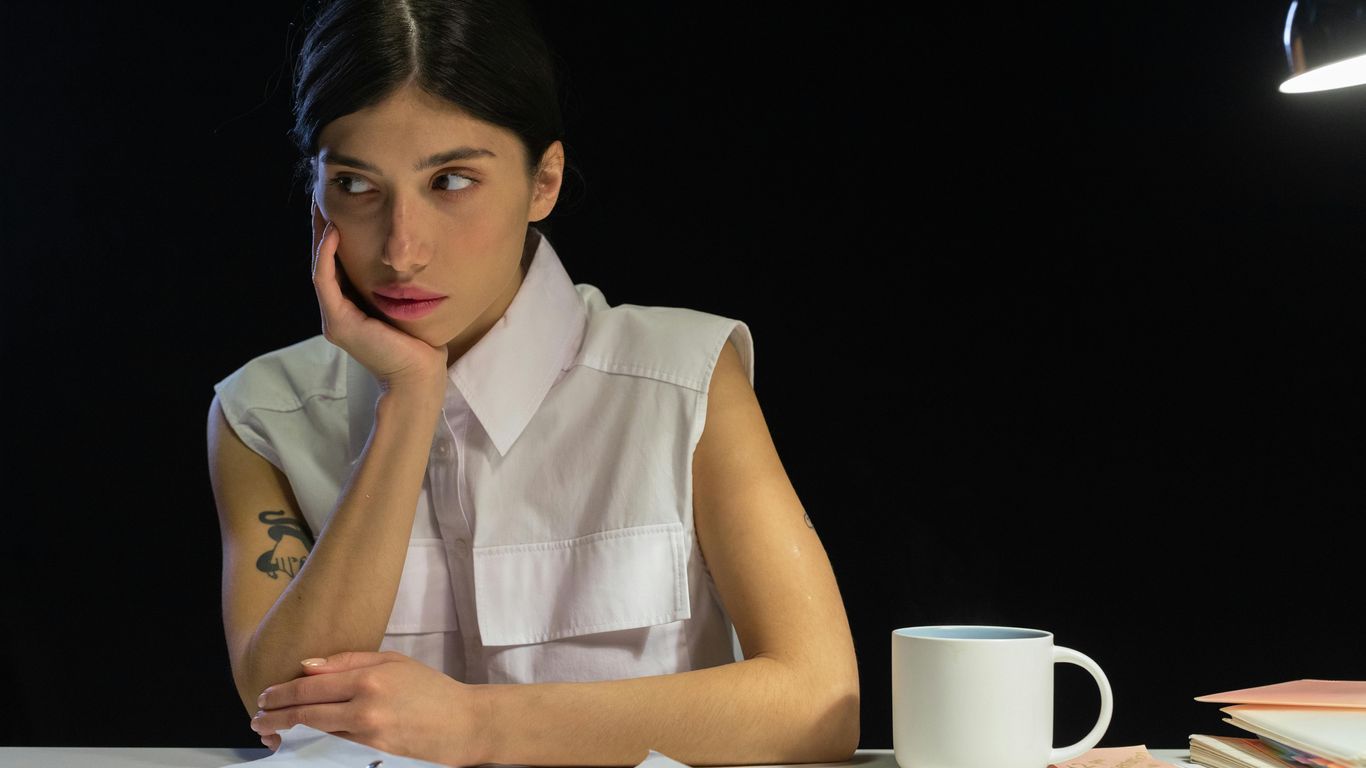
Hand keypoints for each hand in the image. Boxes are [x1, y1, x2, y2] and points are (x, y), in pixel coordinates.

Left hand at [251, 650, 487, 765]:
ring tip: (270, 731)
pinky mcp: (373, 753)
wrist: (463, 723)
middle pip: (306, 713)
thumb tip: (306, 667)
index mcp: (369, 678)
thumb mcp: (393, 661)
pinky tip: (299, 742)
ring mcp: (368, 734)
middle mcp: (364, 707)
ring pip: (316, 733)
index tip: (265, 696)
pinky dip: (312, 743)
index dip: (282, 693)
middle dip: (275, 716)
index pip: (311, 686)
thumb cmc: (430, 688)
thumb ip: (348, 661)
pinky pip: (334, 746)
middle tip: (257, 716)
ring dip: (288, 733)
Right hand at [311, 200, 448, 399]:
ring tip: (322, 205)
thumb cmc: (420, 342)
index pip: (336, 264)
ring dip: (319, 235)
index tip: (337, 204)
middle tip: (321, 195)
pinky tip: (334, 232)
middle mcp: (337, 312)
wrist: (420, 374)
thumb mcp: (405, 304)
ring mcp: (335, 318)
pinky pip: (325, 281)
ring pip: (320, 267)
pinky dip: (327, 255)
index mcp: (351, 308)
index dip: (333, 235)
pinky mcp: (339, 323)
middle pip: (323, 261)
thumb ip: (395, 284)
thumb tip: (406, 255)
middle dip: (321, 228)